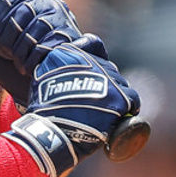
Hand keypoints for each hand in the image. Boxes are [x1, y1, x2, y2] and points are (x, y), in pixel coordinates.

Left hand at [0, 0, 99, 107]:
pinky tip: (31, 68)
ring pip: (34, 28)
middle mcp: (48, 3)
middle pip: (21, 12)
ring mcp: (62, 19)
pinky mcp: (70, 38)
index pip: (6, 2)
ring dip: (20, 52)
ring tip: (19, 62)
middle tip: (7, 54)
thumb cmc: (11, 66)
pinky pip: (45, 45)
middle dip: (7, 39)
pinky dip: (32, 61)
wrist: (34, 92)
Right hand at [26, 43, 139, 159]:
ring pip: (121, 82)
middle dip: (104, 81)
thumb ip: (58, 66)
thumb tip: (74, 65)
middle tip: (94, 99)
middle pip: (108, 67)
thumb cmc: (45, 110)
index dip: (93, 57)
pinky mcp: (120, 97)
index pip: (92, 43)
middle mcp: (91, 60)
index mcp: (68, 52)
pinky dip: (129, 107)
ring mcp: (107, 79)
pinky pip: (133, 99)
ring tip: (104, 110)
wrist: (53, 133)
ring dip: (116, 94)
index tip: (89, 72)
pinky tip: (118, 115)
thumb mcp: (42, 78)